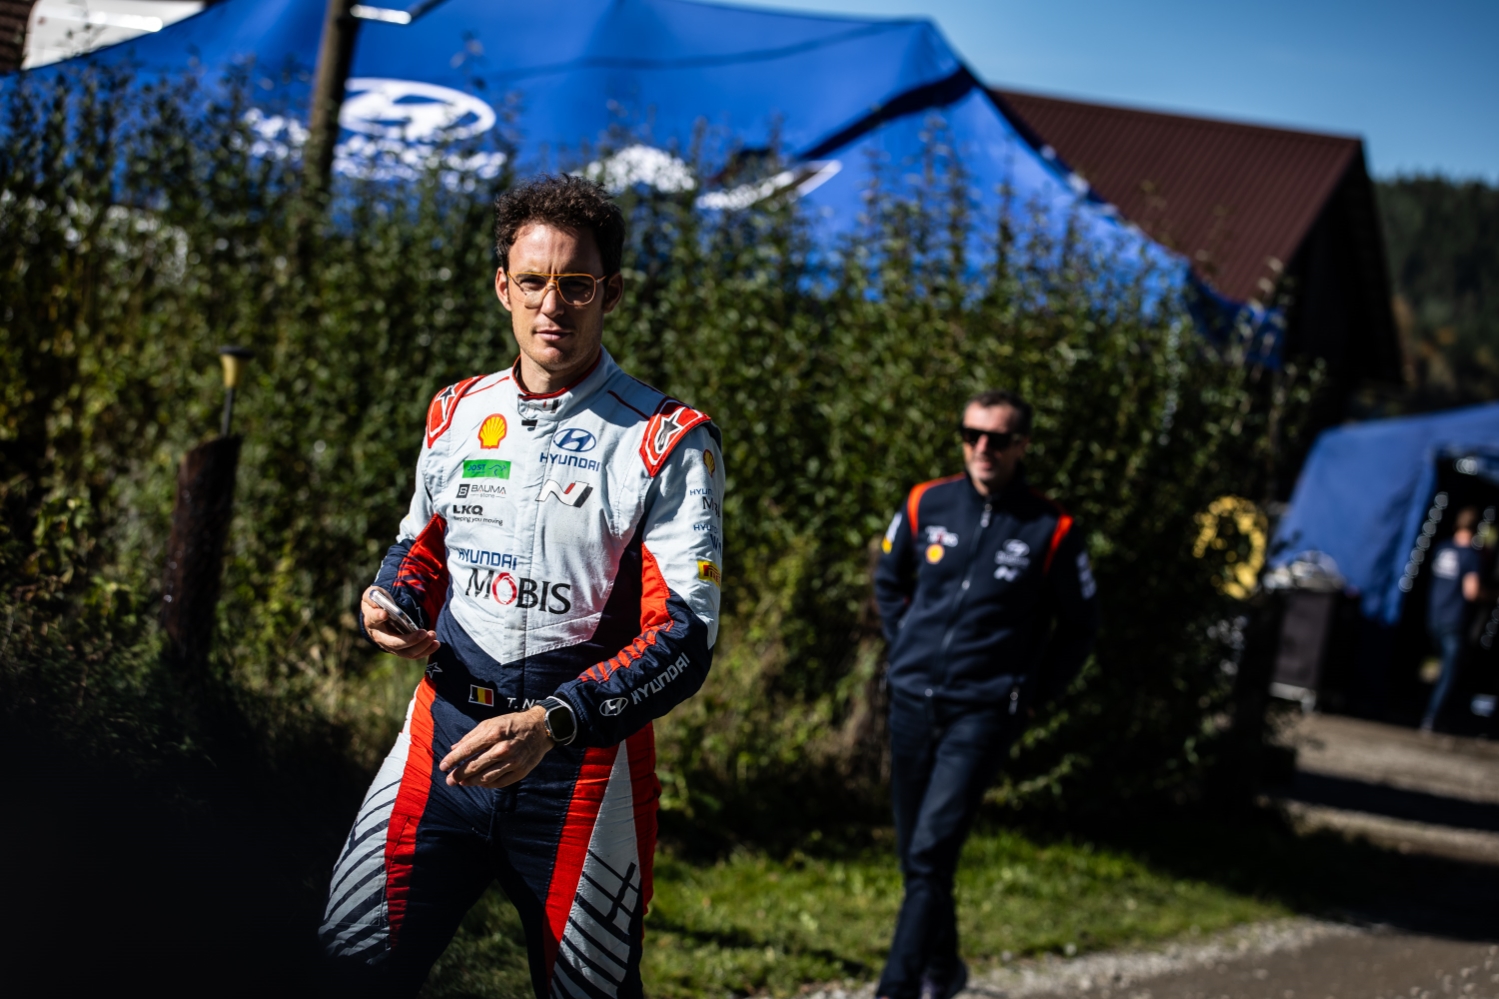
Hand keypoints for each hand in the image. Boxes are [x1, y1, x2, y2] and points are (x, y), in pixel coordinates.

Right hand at [361, 587, 439, 658]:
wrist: (380, 617)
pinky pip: (415, 654)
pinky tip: (436, 643)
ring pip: (407, 652)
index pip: (373, 619)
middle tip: (424, 632)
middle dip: (410, 639)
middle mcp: (381, 637)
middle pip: (394, 643)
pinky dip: (426, 650)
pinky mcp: (402, 650)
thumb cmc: (378, 604)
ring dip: (421, 645)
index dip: (378, 616)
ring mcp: (392, 646)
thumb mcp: (373, 595)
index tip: (385, 613)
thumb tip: (376, 602)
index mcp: (372, 621)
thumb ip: (373, 595)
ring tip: (433, 634)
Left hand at [438, 706, 553, 787]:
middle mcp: (502, 749)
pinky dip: (487, 784)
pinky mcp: (520, 771)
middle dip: (459, 775)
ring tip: (462, 783)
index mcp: (494, 733)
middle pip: (474, 766)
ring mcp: (512, 762)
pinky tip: (480, 783)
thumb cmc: (513, 723)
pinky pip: (499, 782)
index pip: (467, 750)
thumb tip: (454, 749)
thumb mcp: (491, 722)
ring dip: (471, 781)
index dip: (453, 760)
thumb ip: (472, 736)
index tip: (442, 767)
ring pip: (486, 777)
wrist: (541, 728)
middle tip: (449, 780)